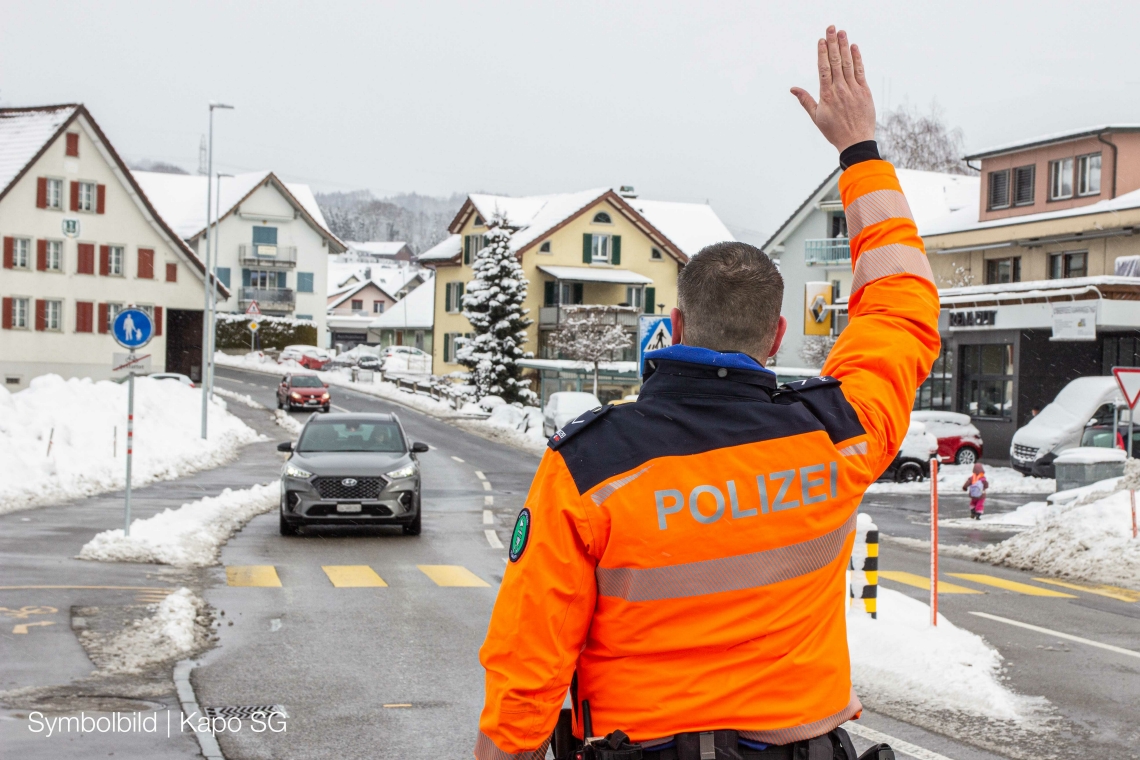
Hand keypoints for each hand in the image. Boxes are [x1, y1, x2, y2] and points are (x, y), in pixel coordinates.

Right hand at [791, 26, 875, 152]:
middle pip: (835, 62)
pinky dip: (857, 58)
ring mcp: (853, 89)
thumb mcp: (816, 117)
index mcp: (826, 95)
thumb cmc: (834, 131)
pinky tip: (854, 47)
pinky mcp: (864, 91)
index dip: (822, 53)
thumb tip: (793, 89)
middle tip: (831, 28)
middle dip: (833, 43)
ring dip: (844, 46)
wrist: (856, 141)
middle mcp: (840, 89)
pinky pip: (860, 71)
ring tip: (841, 32)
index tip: (821, 40)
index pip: (823, 69)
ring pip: (847, 63)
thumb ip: (805, 100)